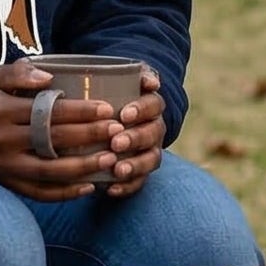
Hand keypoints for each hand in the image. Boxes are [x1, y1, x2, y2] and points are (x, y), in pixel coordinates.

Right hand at [0, 60, 115, 200]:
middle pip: (52, 141)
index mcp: (2, 111)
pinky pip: (37, 193)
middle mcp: (3, 141)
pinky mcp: (6, 184)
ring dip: (82, 168)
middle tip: (118, 132)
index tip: (107, 109)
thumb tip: (49, 77)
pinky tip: (88, 186)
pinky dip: (64, 193)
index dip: (80, 111)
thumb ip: (20, 73)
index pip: (47, 111)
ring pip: (48, 172)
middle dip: (89, 137)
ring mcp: (4, 166)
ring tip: (111, 160)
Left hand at [103, 67, 165, 197]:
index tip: (124, 114)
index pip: (153, 105)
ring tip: (118, 169)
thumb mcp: (123, 81)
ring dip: (135, 164)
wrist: (115, 120)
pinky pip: (139, 182)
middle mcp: (155, 129)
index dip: (141, 109)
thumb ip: (134, 76)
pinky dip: (127, 187)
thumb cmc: (115, 96)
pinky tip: (111, 189)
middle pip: (152, 133)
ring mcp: (150, 151)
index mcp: (151, 106)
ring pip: (151, 159)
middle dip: (135, 138)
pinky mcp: (140, 172)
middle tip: (116, 142)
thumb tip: (152, 82)